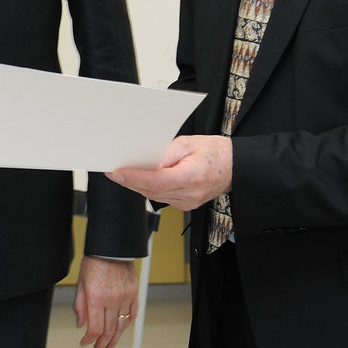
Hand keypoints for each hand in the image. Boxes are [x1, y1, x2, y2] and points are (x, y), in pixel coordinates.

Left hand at [74, 256, 138, 347]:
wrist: (112, 249)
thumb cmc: (94, 263)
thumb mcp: (81, 284)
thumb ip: (80, 305)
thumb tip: (80, 324)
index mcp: (96, 298)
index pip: (94, 328)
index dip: (89, 340)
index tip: (85, 343)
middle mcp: (112, 300)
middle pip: (108, 331)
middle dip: (102, 344)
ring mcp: (125, 298)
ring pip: (121, 326)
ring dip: (115, 340)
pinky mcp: (133, 294)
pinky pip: (132, 315)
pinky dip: (126, 325)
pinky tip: (121, 331)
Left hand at [107, 134, 230, 210]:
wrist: (235, 167)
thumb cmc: (215, 152)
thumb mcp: (189, 143)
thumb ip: (165, 152)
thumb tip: (145, 160)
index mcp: (193, 176)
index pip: (156, 181)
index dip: (134, 178)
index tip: (118, 172)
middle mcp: (190, 194)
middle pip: (151, 191)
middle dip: (129, 181)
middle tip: (113, 171)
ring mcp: (188, 202)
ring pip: (154, 197)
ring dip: (136, 186)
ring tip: (122, 174)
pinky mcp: (186, 204)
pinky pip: (162, 198)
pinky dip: (149, 189)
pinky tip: (140, 180)